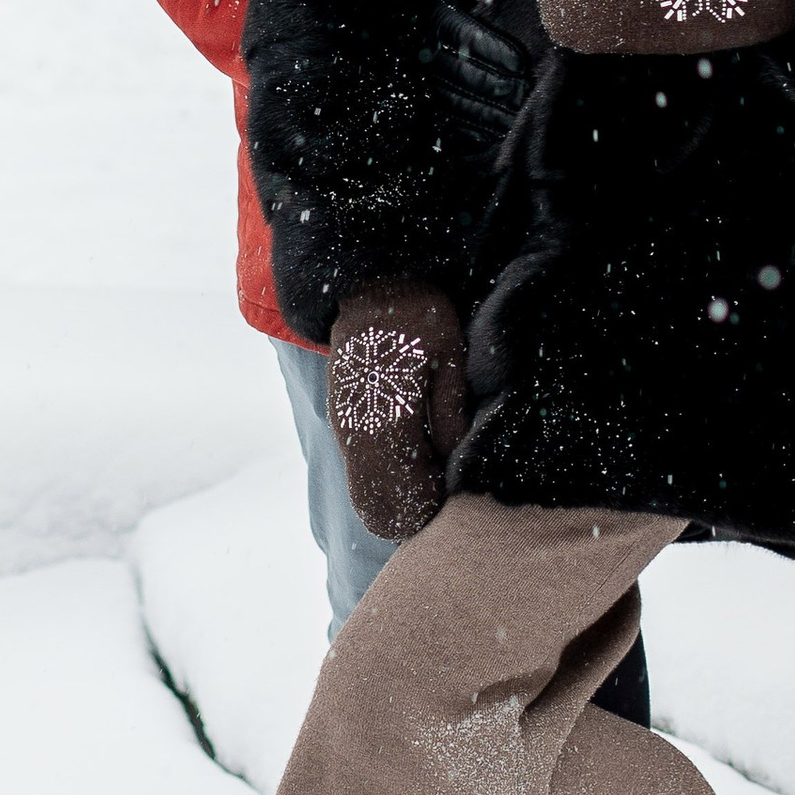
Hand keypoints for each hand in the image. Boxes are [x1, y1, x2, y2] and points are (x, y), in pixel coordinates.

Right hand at [328, 281, 469, 540]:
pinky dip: (381, 482)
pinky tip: (411, 471)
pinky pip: (358, 468)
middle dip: (410, 509)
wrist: (372, 285)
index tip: (450, 500)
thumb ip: (451, 406)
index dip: (427, 501)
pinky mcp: (341, 417)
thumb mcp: (450, 351)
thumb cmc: (419, 313)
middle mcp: (355, 423)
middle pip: (377, 496)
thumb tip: (454, 455)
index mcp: (386, 408)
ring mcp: (343, 422)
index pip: (403, 481)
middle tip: (441, 501)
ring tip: (428, 488)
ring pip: (363, 488)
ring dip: (394, 498)